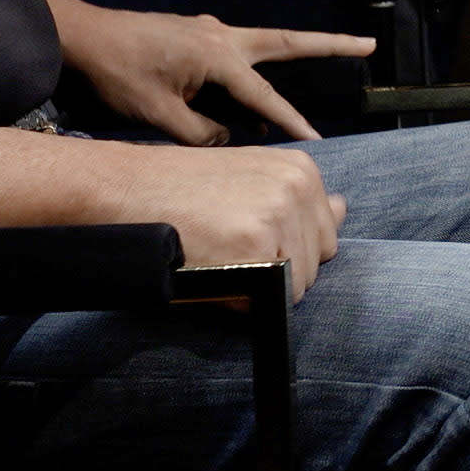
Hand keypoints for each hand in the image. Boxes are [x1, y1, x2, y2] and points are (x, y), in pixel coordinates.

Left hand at [46, 0, 373, 144]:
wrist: (79, 37)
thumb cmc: (116, 73)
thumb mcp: (158, 115)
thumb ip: (200, 133)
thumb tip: (225, 139)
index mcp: (217, 54)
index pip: (264, 98)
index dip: (291, 123)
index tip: (316, 143)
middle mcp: (221, 36)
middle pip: (289, 42)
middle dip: (331, 46)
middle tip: (368, 45)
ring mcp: (208, 33)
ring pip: (262, 50)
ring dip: (283, 72)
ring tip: (289, 117)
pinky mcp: (195, 37)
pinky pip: (233, 60)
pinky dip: (244, 82)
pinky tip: (240, 111)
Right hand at [99, 141, 346, 298]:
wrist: (125, 188)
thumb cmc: (182, 189)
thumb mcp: (251, 178)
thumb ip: (301, 199)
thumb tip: (343, 208)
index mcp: (302, 170)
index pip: (325, 237)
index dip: (286, 248)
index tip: (246, 234)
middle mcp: (298, 189)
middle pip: (315, 264)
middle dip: (277, 268)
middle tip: (227, 245)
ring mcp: (280, 217)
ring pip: (296, 287)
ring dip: (260, 285)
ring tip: (218, 253)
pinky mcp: (258, 247)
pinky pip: (269, 300)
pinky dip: (241, 298)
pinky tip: (213, 266)